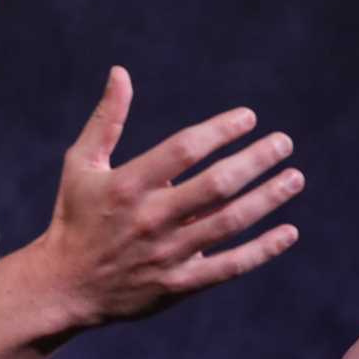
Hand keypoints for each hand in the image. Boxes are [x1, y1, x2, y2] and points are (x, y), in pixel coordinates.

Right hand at [35, 66, 302, 326]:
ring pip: (229, 223)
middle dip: (255, 160)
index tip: (248, 117)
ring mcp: (168, 254)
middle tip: (284, 142)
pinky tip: (289, 232)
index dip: (220, 130)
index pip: (184, 150)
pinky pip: (229, 266)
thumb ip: (107, 119)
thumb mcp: (81, 164)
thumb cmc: (75, 216)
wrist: (64, 286)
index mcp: (128, 185)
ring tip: (294, 177)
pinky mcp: (179, 284)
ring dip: (268, 198)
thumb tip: (121, 72)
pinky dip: (263, 250)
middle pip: (216, 184)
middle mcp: (151, 218)